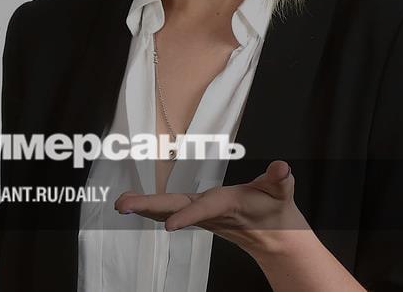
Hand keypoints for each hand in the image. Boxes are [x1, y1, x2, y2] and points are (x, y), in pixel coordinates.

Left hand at [113, 160, 309, 257]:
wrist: (273, 235)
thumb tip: (282, 168)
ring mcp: (201, 214)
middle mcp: (209, 211)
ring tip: (120, 203)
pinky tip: (134, 205)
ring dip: (143, 207)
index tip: (168, 226)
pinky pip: (170, 210)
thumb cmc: (275, 208)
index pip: (204, 209)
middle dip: (148, 207)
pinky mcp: (198, 214)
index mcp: (228, 204)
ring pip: (168, 210)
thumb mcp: (282, 192)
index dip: (187, 216)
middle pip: (175, 208)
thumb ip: (280, 180)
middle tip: (122, 206)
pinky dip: (150, 207)